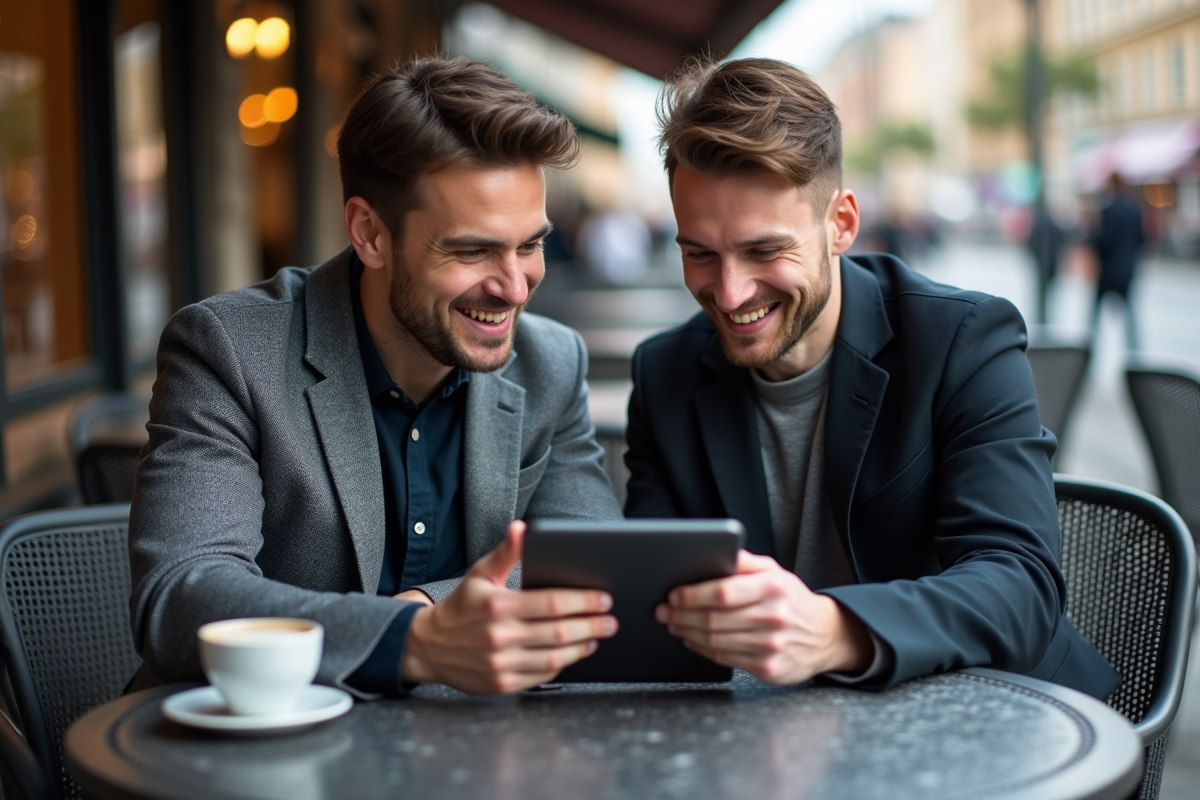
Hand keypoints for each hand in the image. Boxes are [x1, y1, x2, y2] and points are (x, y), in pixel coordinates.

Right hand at [401, 521, 617, 693]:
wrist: (429, 647)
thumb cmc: (461, 607)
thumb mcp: (480, 574)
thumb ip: (506, 553)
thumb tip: (523, 528)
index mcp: (498, 606)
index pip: (551, 603)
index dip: (583, 601)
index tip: (603, 598)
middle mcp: (499, 637)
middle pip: (559, 632)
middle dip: (591, 624)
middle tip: (610, 619)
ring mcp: (501, 664)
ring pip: (554, 657)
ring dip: (582, 646)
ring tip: (597, 635)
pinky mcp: (502, 684)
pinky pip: (542, 675)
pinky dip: (562, 664)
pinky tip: (574, 652)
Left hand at [655, 550, 872, 683]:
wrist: (825, 635)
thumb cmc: (791, 600)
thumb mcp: (775, 572)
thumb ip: (744, 562)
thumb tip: (716, 550)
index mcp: (773, 588)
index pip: (724, 592)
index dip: (693, 595)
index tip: (674, 594)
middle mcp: (773, 617)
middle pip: (714, 618)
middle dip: (681, 614)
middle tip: (664, 610)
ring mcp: (771, 645)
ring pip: (715, 640)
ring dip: (686, 632)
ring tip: (673, 623)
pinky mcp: (767, 668)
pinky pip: (724, 659)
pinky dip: (701, 649)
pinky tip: (691, 640)